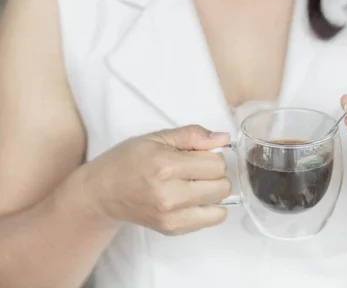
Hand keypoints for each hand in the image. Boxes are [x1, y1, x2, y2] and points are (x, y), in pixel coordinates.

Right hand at [81, 125, 231, 234]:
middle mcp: (169, 195)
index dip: (212, 156)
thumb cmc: (128, 161)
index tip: (198, 155)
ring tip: (194, 185)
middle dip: (215, 175)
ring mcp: (171, 216)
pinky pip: (210, 220)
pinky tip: (189, 199)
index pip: (217, 164)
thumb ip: (193, 135)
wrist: (103, 192)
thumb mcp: (158, 137)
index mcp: (165, 166)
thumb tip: (223, 138)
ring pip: (220, 207)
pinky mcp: (172, 230)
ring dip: (213, 194)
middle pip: (222, 186)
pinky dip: (207, 209)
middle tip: (196, 170)